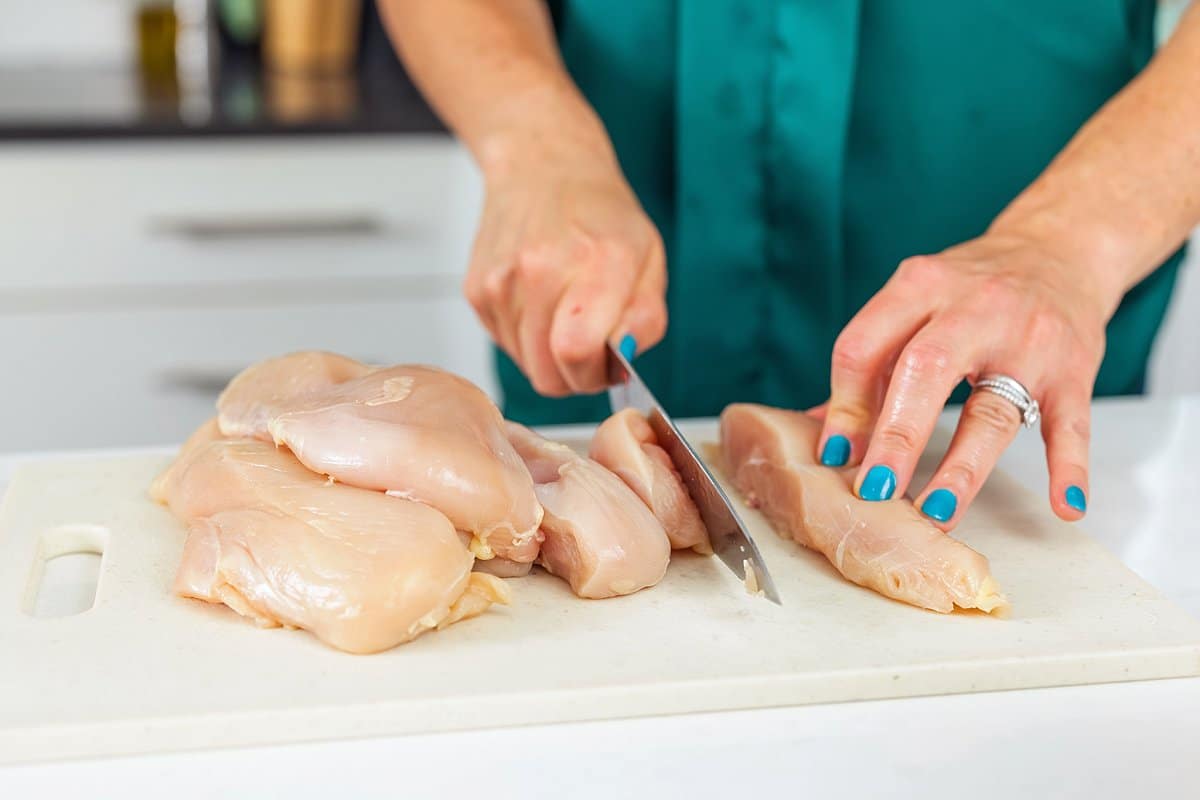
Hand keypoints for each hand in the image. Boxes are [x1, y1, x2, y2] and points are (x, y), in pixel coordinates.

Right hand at [463, 135, 666, 396]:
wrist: (541, 166)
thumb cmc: (600, 215)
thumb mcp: (650, 258)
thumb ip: (645, 318)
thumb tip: (622, 363)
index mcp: (597, 260)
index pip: (577, 352)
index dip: (594, 375)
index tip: (608, 364)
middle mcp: (540, 269)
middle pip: (548, 374)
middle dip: (575, 375)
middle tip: (590, 344)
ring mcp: (501, 281)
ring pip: (527, 366)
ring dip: (550, 356)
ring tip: (564, 312)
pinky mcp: (476, 291)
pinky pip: (507, 345)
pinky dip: (527, 337)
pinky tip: (539, 300)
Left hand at [817, 228, 1115, 527]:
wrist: (1059, 248)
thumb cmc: (972, 289)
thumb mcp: (914, 303)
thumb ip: (871, 364)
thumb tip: (822, 436)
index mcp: (919, 287)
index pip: (863, 347)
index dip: (845, 407)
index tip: (835, 457)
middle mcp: (974, 307)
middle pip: (925, 371)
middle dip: (895, 437)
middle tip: (875, 490)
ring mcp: (1028, 339)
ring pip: (993, 408)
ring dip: (963, 467)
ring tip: (937, 512)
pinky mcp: (1074, 368)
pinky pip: (1071, 424)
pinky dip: (1069, 467)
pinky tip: (1064, 505)